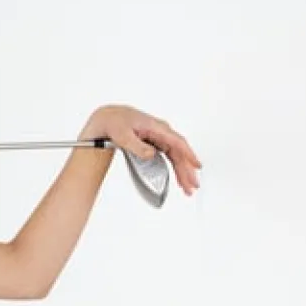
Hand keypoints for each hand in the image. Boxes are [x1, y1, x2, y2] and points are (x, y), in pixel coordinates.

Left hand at [84, 106, 201, 196]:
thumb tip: (151, 154)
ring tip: (188, 187)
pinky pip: (170, 157)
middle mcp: (161, 132)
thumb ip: (137, 146)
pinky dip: (175, 168)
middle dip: (187, 170)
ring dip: (183, 172)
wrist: (109, 118)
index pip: (177, 142)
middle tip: (192, 185)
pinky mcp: (156, 144)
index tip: (196, 165)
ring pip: (176, 156)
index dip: (188, 154)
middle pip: (179, 153)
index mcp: (157, 128)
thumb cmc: (116, 122)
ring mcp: (160, 138)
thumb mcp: (123, 135)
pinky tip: (179, 178)